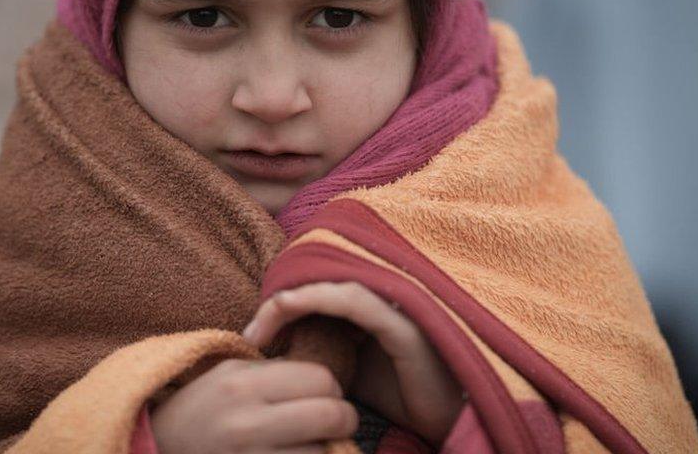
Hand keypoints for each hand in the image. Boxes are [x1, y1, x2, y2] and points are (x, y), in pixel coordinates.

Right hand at [150, 358, 358, 453]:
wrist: (157, 448)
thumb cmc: (200, 408)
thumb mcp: (230, 374)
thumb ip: (275, 371)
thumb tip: (327, 374)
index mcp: (243, 385)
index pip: (320, 379)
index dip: (332, 387)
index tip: (325, 394)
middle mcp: (248, 423)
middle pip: (331, 415)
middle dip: (343, 419)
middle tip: (335, 422)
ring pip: (322, 453)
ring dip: (325, 450)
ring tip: (309, 444)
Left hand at [242, 282, 464, 445]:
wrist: (447, 417)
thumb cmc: (403, 393)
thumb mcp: (352, 373)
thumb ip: (323, 354)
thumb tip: (281, 357)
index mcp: (367, 306)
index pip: (317, 292)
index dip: (282, 305)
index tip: (252, 335)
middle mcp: (380, 296)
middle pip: (319, 281)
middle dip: (279, 301)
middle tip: (250, 330)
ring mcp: (392, 302)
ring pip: (331, 284)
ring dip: (292, 299)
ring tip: (262, 323)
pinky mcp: (401, 317)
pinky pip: (352, 298)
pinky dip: (317, 297)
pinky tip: (289, 307)